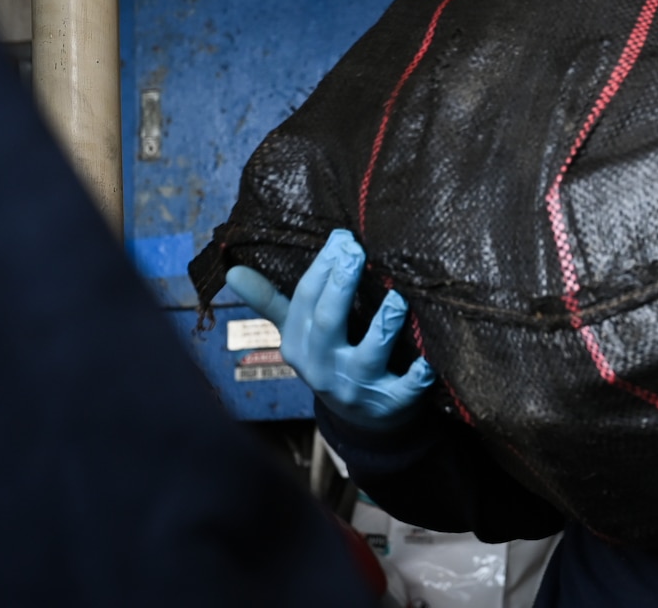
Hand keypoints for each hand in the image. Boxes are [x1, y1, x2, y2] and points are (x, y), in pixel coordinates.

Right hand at [224, 228, 434, 431]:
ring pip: (367, 356)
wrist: (361, 421)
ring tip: (397, 298)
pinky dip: (415, 379)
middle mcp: (322, 366)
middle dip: (341, 286)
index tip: (341, 236)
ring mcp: (355, 387)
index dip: (322, 268)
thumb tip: (231, 270)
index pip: (304, 300)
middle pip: (328, 323)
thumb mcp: (297, 334)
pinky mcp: (388, 404)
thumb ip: (270, 302)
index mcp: (298, 344)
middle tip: (357, 251)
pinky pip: (403, 392)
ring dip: (383, 326)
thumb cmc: (329, 360)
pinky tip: (426, 363)